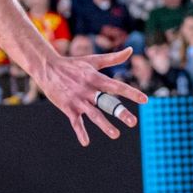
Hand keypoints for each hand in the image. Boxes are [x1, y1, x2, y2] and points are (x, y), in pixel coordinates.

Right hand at [34, 46, 148, 145]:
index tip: (145, 100)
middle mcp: (88, 89)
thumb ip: (113, 58)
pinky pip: (75, 122)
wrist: (47, 68)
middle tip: (133, 122)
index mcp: (96, 77)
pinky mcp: (67, 107)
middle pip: (106, 102)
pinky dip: (80, 132)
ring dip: (104, 125)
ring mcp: (77, 99)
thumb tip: (131, 50)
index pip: (117, 86)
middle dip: (119, 112)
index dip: (131, 93)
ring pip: (93, 114)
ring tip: (116, 135)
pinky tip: (86, 142)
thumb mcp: (93, 60)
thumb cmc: (72, 64)